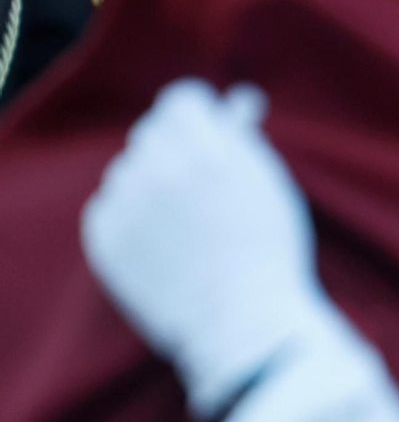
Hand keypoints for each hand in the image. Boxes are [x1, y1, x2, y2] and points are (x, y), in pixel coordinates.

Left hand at [82, 79, 328, 417]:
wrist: (242, 321)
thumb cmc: (268, 251)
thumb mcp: (269, 184)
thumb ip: (244, 136)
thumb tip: (237, 99)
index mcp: (207, 151)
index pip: (181, 100)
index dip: (199, 112)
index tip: (209, 127)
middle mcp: (161, 171)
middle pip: (151, 132)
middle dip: (176, 147)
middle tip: (201, 181)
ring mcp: (128, 206)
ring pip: (127, 169)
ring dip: (151, 182)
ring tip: (184, 220)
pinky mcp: (105, 239)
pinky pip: (106, 207)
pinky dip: (129, 216)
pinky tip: (162, 240)